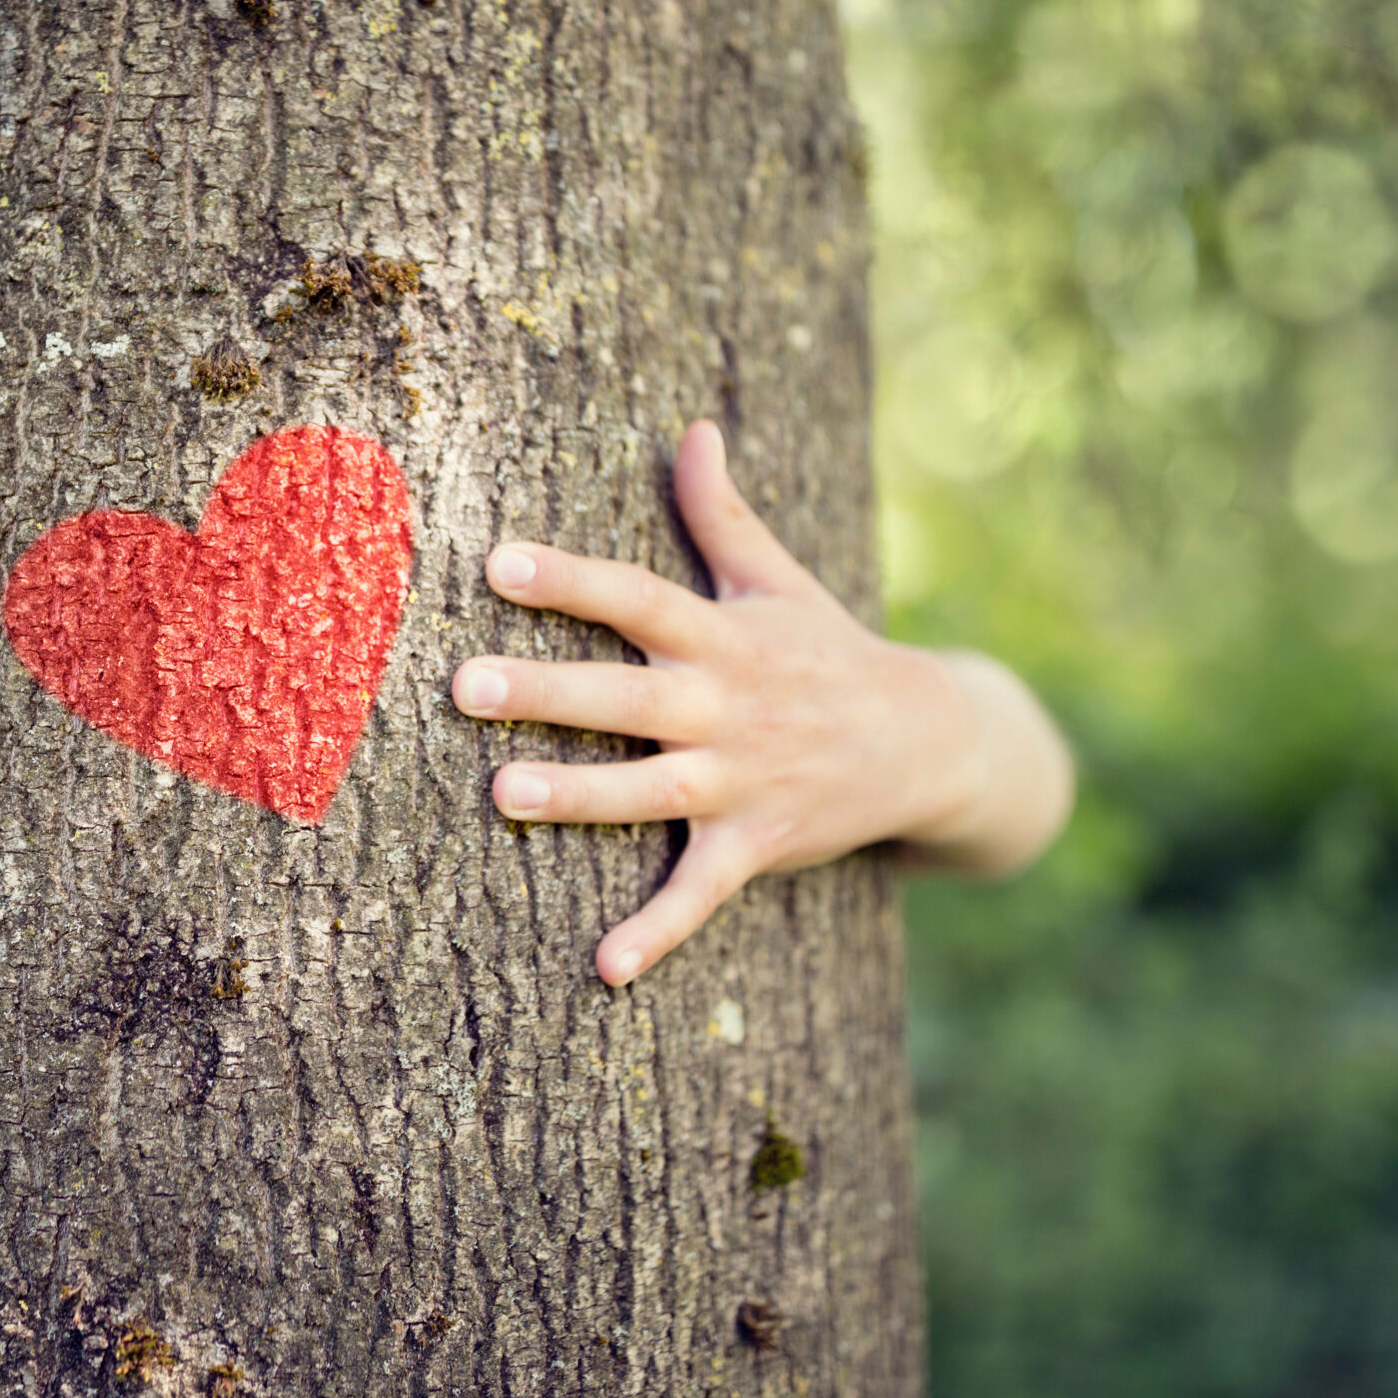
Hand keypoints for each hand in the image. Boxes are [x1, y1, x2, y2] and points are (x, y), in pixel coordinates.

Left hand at [451, 421, 1071, 986]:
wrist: (932, 743)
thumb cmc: (829, 651)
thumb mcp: (780, 580)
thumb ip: (723, 512)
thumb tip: (693, 429)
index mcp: (724, 637)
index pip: (639, 598)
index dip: (572, 580)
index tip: (498, 562)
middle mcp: (727, 706)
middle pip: (627, 695)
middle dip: (548, 690)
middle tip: (465, 684)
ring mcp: (741, 780)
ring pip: (649, 791)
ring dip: (579, 796)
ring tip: (502, 794)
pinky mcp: (756, 845)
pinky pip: (701, 894)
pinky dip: (658, 933)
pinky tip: (603, 968)